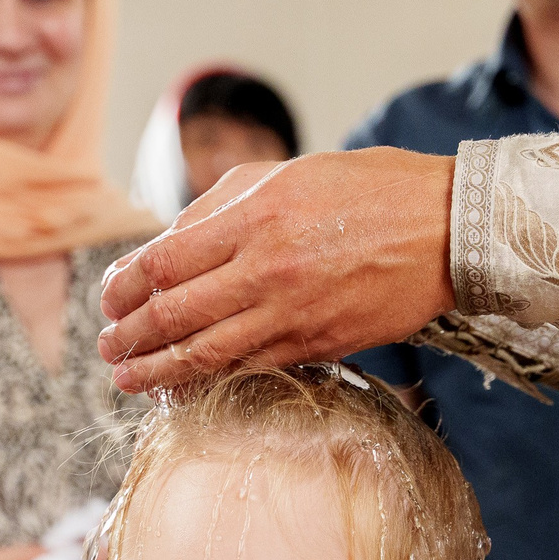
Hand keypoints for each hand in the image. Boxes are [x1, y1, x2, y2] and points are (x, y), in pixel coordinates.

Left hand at [96, 148, 455, 392]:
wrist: (450, 230)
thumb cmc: (371, 190)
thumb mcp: (288, 172)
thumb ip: (221, 205)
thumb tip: (165, 242)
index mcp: (254, 217)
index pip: (164, 262)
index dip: (125, 286)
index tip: (109, 298)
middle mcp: (267, 269)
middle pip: (173, 313)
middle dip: (129, 335)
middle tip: (107, 345)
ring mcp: (292, 314)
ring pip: (204, 354)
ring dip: (155, 370)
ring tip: (126, 378)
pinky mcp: (318, 345)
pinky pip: (249, 369)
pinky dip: (207, 382)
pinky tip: (182, 387)